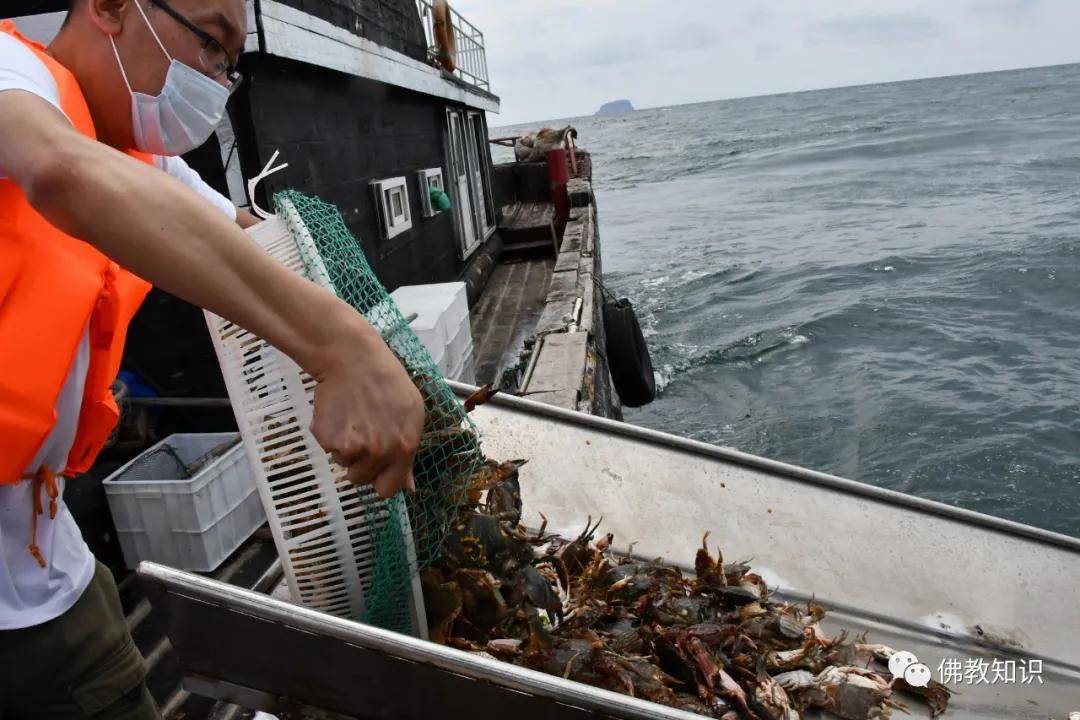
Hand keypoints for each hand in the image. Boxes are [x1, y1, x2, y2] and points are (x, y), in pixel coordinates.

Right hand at [308, 318, 423, 498]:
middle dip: (360, 463)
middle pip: (360, 479)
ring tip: (352, 419)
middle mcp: (379, 451)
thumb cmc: (386, 380)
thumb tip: (408, 486)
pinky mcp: (328, 438)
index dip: (380, 479)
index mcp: (404, 447)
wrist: (352, 358)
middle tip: (362, 434)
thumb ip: (409, 451)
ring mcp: (352, 447)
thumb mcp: (412, 412)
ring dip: (344, 448)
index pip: (388, 489)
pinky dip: (329, 434)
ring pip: (343, 463)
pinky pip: (327, 447)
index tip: (377, 469)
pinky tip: (339, 413)